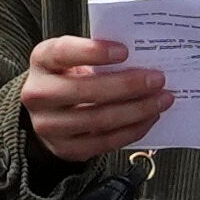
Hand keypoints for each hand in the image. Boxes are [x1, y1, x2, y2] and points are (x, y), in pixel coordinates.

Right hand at [20, 31, 172, 167]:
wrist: (48, 109)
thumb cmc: (69, 74)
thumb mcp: (74, 57)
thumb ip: (98, 54)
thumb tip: (143, 57)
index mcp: (42, 60)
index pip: (64, 53)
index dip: (94, 52)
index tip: (125, 51)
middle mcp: (38, 94)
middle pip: (86, 91)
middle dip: (127, 86)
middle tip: (157, 80)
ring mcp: (48, 125)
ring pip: (99, 120)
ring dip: (137, 110)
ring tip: (161, 100)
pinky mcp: (64, 148)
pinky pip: (104, 142)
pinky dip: (132, 130)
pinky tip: (150, 118)